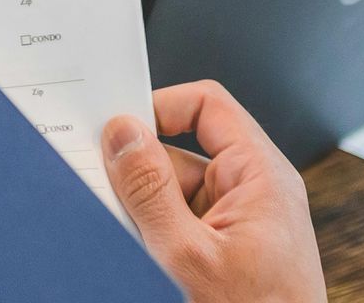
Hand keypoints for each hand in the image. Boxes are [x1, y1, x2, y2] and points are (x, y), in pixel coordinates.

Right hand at [104, 81, 325, 302]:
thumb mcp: (187, 256)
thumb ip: (149, 190)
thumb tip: (123, 133)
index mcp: (261, 176)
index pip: (206, 105)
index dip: (159, 106)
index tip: (114, 129)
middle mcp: (254, 194)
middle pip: (181, 152)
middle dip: (140, 173)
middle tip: (102, 188)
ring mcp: (241, 227)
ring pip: (175, 194)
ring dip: (143, 212)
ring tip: (131, 242)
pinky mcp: (228, 255)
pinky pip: (181, 227)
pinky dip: (154, 238)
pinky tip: (140, 258)